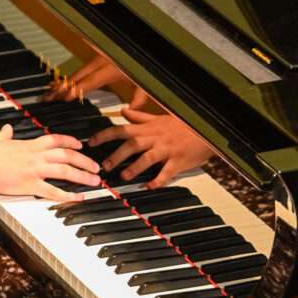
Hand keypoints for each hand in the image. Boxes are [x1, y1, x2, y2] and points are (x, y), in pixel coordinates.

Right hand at [0, 125, 101, 209]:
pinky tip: (79, 198)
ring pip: (65, 171)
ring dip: (82, 176)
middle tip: (96, 167)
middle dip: (84, 160)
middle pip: (67, 155)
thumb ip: (5, 135)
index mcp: (29, 145)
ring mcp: (35, 170)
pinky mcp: (30, 185)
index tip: (80, 145)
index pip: (55, 140)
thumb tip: (7, 128)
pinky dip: (68, 195)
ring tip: (94, 181)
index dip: (70, 141)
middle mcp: (36, 156)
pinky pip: (53, 191)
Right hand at [44, 55, 147, 107]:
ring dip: (62, 83)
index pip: (90, 81)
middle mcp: (101, 62)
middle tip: (50, 97)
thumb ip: (139, 99)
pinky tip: (57, 82)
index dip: (77, 90)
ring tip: (49, 92)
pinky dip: (68, 77)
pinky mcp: (96, 59)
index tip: (66, 97)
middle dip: (62, 88)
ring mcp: (97, 60)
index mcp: (112, 69)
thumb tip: (129, 111)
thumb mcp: (145, 84)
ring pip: (76, 73)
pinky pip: (79, 70)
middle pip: (78, 77)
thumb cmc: (144, 67)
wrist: (141, 50)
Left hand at [87, 109, 212, 188]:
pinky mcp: (179, 160)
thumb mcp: (159, 118)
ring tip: (124, 176)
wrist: (206, 129)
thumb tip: (123, 111)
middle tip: (104, 165)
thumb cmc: (182, 125)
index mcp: (148, 129)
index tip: (91, 142)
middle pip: (132, 144)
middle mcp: (155, 138)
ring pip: (148, 157)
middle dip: (117, 154)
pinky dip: (160, 179)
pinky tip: (151, 186)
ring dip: (135, 166)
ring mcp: (167, 149)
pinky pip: (168, 171)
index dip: (105, 134)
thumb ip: (139, 116)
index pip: (122, 129)